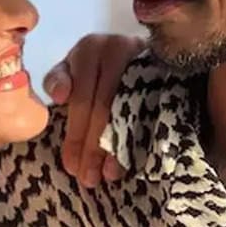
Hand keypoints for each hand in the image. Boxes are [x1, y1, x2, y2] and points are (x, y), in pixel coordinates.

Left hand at [43, 34, 145, 187]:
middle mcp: (118, 48)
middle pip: (104, 107)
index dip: (76, 134)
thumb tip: (60, 97)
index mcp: (90, 48)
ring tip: (108, 175)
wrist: (138, 52)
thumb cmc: (96, 67)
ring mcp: (144, 60)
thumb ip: (59, 80)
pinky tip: (132, 159)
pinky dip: (140, 138)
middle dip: (93, 147)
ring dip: (117, 147)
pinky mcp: (166, 72)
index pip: (82, 98)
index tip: (71, 165)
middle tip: (88, 178)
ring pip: (129, 111)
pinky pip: (152, 110)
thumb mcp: (73, 68)